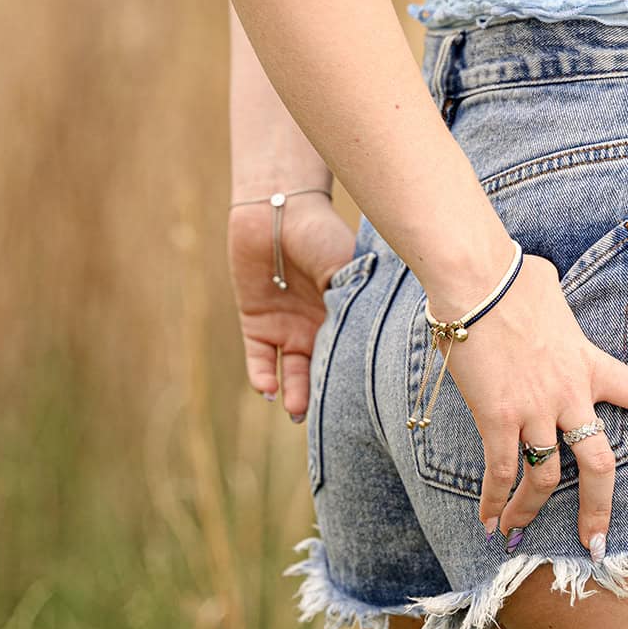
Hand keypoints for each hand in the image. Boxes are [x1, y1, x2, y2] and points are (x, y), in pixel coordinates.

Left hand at [227, 194, 357, 421]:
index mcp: (344, 314)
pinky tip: (268, 390)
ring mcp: (287, 327)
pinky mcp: (256, 324)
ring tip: (296, 411)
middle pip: (322, 370)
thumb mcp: (347, 268)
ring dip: (294, 393)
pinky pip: (260, 359)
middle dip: (323, 396)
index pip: (348, 354)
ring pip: (292, 372)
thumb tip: (371, 343)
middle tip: (326, 418)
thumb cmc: (321, 234)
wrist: (278, 210)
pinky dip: (263, 376)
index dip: (352, 379)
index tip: (361, 405)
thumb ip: (354, 302)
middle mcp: (317, 327)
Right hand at [441, 253, 627, 561]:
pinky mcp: (499, 416)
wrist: (477, 279)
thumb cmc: (511, 277)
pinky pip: (501, 471)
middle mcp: (570, 393)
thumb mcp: (552, 293)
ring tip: (515, 533)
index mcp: (590, 364)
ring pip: (544, 478)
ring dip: (529, 511)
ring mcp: (535, 409)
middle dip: (598, 508)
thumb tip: (544, 294)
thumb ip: (559, 313)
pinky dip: (494, 501)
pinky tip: (489, 521)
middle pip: (599, 465)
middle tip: (596, 542)